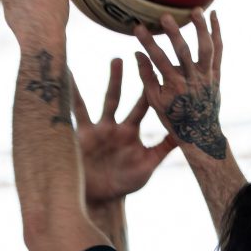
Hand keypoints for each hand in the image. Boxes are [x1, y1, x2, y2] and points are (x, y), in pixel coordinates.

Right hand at [73, 58, 175, 206]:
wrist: (100, 198)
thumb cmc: (124, 184)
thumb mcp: (147, 165)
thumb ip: (163, 148)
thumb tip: (185, 133)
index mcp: (130, 131)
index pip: (143, 104)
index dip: (150, 87)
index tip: (156, 65)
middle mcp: (114, 125)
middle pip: (121, 95)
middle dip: (124, 75)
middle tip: (131, 51)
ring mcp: (97, 128)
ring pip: (103, 99)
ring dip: (107, 81)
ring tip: (111, 59)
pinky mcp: (81, 135)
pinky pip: (75, 112)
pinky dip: (69, 95)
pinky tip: (65, 77)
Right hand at [134, 9, 226, 160]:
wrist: (201, 133)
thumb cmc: (174, 117)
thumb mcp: (155, 101)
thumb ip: (147, 76)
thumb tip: (137, 53)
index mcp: (174, 86)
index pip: (158, 60)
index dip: (148, 43)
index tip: (137, 27)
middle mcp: (192, 79)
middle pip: (183, 51)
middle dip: (173, 33)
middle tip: (164, 16)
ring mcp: (207, 75)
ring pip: (206, 48)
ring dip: (201, 28)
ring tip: (195, 10)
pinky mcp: (217, 73)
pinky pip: (219, 50)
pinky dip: (217, 32)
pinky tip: (214, 15)